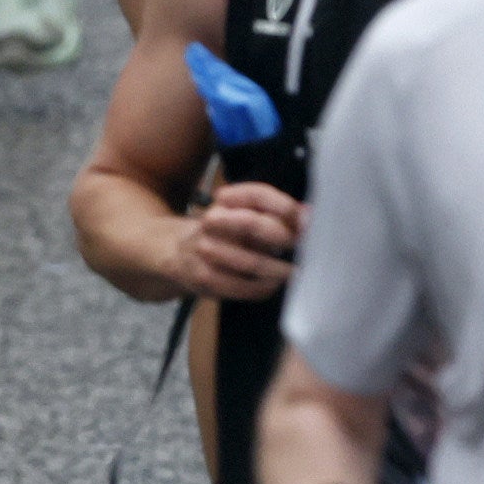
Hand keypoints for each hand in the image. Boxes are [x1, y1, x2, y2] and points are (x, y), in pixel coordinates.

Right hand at [176, 179, 302, 299]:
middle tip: (307, 248)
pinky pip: (239, 287)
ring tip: (296, 272)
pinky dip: (261, 288)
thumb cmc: (223, 231)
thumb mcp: (243, 214)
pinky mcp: (203, 277)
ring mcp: (206, 250)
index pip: (258, 194)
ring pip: (250, 262)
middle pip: (254, 225)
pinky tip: (273, 285)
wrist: (173, 250)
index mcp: (228, 200)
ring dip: (278, 270)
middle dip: (285, 237)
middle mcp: (214, 221)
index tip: (308, 220)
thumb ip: (276, 214)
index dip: (286, 206)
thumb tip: (310, 216)